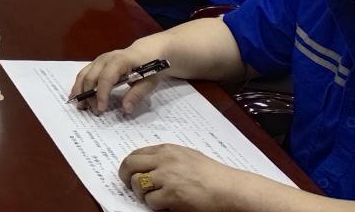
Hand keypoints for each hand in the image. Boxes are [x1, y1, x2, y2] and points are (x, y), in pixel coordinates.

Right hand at [70, 43, 165, 115]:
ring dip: (80, 90)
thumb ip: (137, 95)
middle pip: (91, 77)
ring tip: (79, 105)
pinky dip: (80, 84)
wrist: (148, 50)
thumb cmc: (151, 66)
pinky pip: (85, 72)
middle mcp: (105, 58)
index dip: (102, 94)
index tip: (101, 109)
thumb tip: (126, 109)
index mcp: (120, 61)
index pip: (106, 78)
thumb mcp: (150, 81)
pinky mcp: (98, 62)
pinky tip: (77, 94)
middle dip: (89, 95)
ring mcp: (100, 59)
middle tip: (92, 111)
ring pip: (84, 74)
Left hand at [119, 144, 244, 211]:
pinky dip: (155, 205)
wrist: (229, 188)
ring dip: (142, 193)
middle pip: (129, 165)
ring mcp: (166, 178)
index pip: (137, 153)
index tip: (130, 172)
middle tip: (129, 185)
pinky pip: (150, 201)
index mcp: (166, 150)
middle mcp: (163, 160)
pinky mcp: (171, 195)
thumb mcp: (187, 156)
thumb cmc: (212, 174)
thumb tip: (149, 165)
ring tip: (153, 197)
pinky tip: (166, 205)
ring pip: (137, 184)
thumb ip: (167, 158)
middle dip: (125, 176)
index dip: (130, 164)